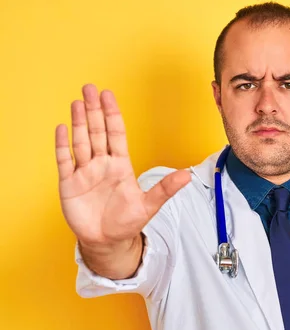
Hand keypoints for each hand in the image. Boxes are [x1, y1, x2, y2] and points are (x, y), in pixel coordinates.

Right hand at [55, 84, 190, 248]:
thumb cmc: (127, 222)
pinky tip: (62, 128)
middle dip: (93, 110)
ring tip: (77, 102)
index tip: (108, 95)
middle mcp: (101, 164)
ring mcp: (84, 172)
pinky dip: (63, 145)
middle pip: (97, 131)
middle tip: (89, 88)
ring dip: (78, 122)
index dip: (112, 114)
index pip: (116, 133)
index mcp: (120, 165)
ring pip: (81, 142)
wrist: (107, 241)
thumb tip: (187, 176)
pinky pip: (64, 161)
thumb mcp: (149, 205)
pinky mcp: (69, 184)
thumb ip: (165, 189)